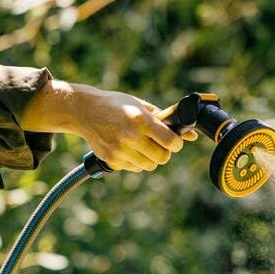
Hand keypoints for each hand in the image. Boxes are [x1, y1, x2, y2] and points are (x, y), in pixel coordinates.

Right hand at [20, 79, 198, 172]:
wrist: (83, 111)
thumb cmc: (116, 105)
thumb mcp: (139, 105)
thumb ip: (164, 120)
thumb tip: (190, 135)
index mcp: (141, 120)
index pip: (171, 142)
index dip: (177, 143)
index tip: (174, 141)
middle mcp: (131, 136)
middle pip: (162, 158)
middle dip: (165, 152)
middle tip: (159, 144)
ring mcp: (120, 150)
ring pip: (149, 166)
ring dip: (150, 158)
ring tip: (142, 145)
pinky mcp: (112, 160)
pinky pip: (134, 168)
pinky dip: (135, 161)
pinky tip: (128, 148)